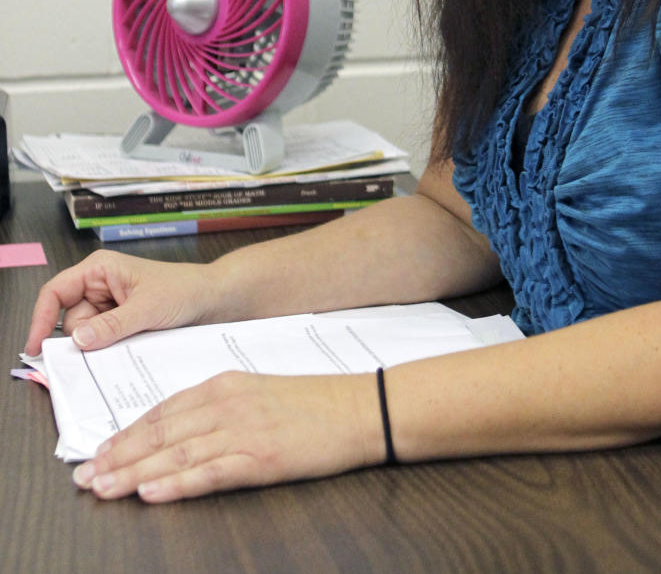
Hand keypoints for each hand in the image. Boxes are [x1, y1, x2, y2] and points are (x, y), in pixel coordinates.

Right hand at [25, 251, 212, 355]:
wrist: (215, 300)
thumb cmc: (185, 290)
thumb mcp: (148, 308)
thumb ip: (112, 325)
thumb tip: (78, 340)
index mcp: (100, 269)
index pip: (56, 292)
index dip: (41, 319)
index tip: (36, 347)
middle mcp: (100, 285)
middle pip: (69, 319)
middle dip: (82, 337)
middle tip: (109, 343)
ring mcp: (109, 306)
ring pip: (86, 335)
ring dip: (101, 345)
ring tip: (131, 338)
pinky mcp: (120, 322)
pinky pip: (102, 342)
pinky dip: (110, 349)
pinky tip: (129, 347)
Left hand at [72, 371, 383, 501]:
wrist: (359, 407)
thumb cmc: (312, 402)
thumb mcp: (258, 391)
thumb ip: (219, 406)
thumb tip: (179, 430)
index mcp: (225, 384)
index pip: (163, 409)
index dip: (128, 433)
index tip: (99, 451)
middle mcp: (227, 403)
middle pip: (161, 431)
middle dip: (119, 455)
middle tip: (86, 475)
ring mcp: (243, 430)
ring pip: (176, 452)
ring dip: (134, 472)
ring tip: (104, 488)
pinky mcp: (260, 456)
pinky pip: (209, 472)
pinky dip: (176, 483)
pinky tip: (151, 491)